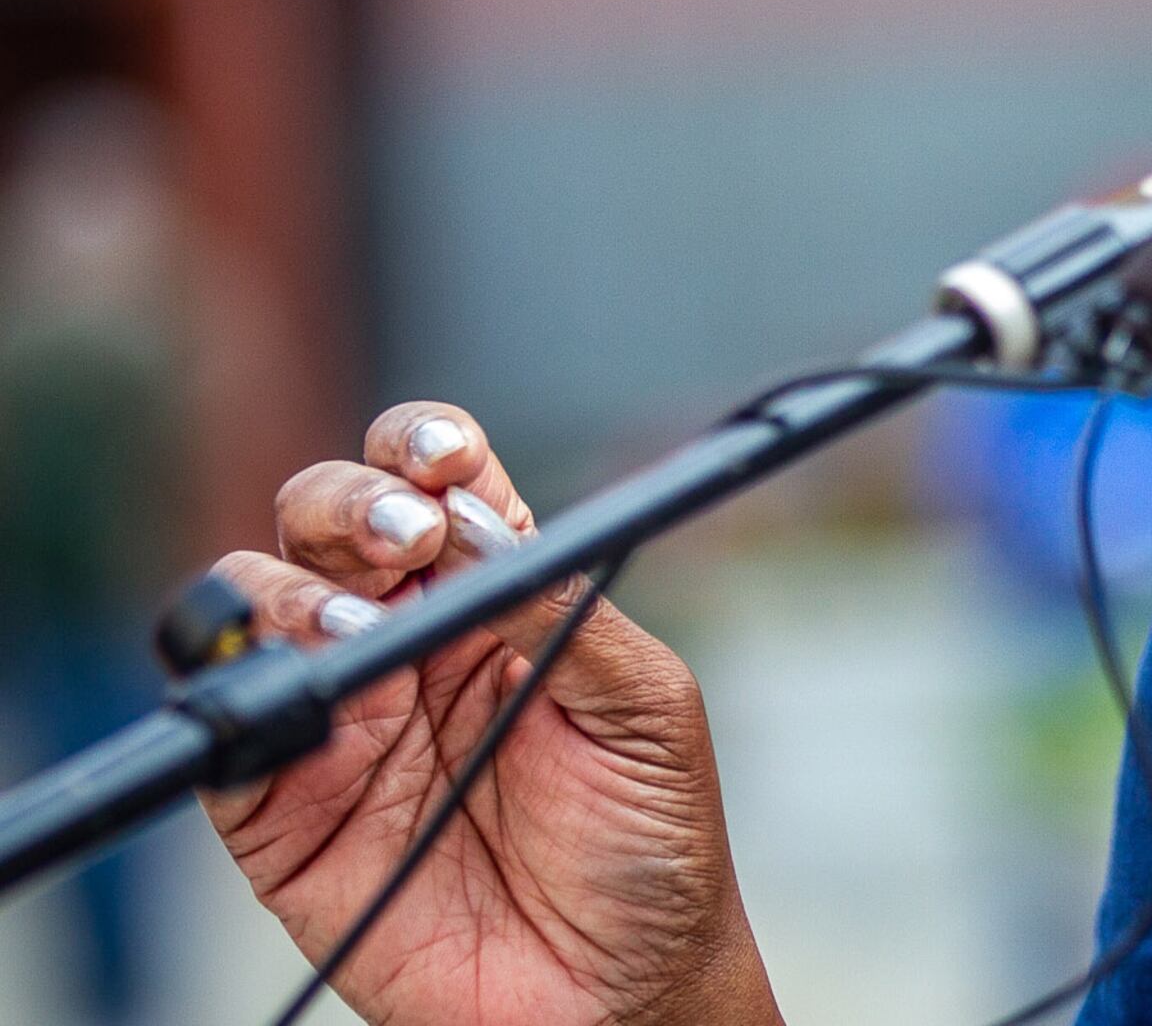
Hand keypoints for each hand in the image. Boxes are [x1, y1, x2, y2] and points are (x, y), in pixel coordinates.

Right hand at [202, 402, 781, 1025]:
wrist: (614, 996)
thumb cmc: (651, 847)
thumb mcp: (647, 711)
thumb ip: (569, 619)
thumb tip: (486, 536)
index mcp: (500, 598)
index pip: (437, 484)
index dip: (425, 450)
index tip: (447, 466)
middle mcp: (408, 640)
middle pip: (330, 519)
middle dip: (351, 503)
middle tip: (407, 544)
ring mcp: (342, 718)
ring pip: (259, 601)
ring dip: (289, 587)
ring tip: (353, 622)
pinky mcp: (282, 809)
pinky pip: (230, 728)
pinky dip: (244, 694)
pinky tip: (307, 700)